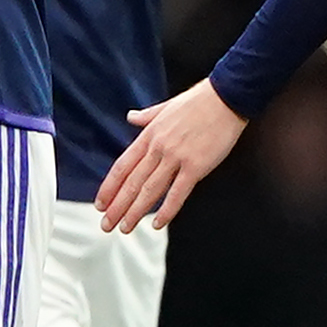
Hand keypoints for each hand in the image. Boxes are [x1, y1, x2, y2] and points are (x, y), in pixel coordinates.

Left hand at [96, 79, 247, 232]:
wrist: (225, 98)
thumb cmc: (198, 101)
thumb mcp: (165, 107)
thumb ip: (146, 116)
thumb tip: (131, 117)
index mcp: (149, 135)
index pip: (122, 166)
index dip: (110, 187)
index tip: (100, 203)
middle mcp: (158, 148)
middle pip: (132, 182)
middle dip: (117, 206)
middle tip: (106, 224)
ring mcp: (176, 157)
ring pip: (150, 190)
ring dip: (135, 211)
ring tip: (125, 228)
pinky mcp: (196, 166)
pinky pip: (178, 193)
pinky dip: (166, 210)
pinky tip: (157, 224)